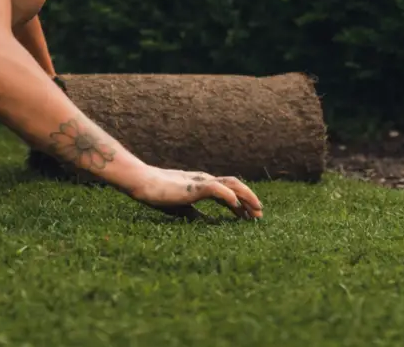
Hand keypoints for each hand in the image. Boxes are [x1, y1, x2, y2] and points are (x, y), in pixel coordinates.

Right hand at [133, 167, 263, 221]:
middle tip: (260, 215)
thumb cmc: (160, 195)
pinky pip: (217, 189)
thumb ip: (197, 214)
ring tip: (256, 210)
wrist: (144, 184)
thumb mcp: (183, 209)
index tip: (250, 217)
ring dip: (246, 197)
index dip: (241, 204)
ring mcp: (201, 181)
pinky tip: (236, 205)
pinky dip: (229, 196)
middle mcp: (206, 181)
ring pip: (231, 185)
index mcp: (203, 185)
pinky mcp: (194, 186)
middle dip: (249, 200)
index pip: (229, 193)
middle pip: (235, 187)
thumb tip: (210, 223)